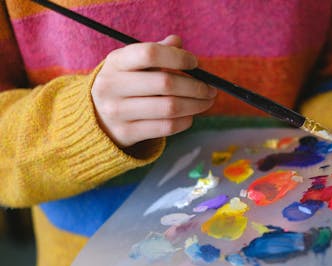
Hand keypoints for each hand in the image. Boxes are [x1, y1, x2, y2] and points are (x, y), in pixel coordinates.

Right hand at [91, 35, 216, 147]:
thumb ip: (155, 51)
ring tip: (207, 102)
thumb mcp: (132, 64)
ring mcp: (117, 112)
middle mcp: (112, 86)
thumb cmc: (125, 85)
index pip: (150, 54)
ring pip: (170, 108)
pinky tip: (191, 115)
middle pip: (166, 83)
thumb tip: (177, 42)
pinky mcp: (126, 133)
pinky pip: (166, 127)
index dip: (178, 57)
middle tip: (211, 89)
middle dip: (196, 86)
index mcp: (116, 62)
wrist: (97, 118)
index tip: (195, 63)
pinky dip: (186, 120)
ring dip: (196, 105)